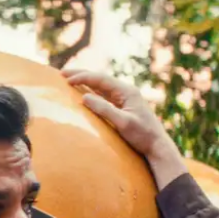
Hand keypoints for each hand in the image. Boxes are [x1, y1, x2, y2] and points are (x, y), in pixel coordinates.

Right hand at [63, 69, 187, 188]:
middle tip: (62, 73)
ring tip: (69, 79)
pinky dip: (91, 91)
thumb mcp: (122, 122)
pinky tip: (82, 91)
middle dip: (81, 74)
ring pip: (101, 86)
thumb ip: (104, 109)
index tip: (67, 80)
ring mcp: (124, 98)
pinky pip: (103, 95)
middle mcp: (125, 91)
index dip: (83, 77)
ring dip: (85, 81)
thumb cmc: (142, 134)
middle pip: (100, 79)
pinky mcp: (122, 106)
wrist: (156, 145)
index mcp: (127, 91)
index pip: (101, 79)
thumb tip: (84, 97)